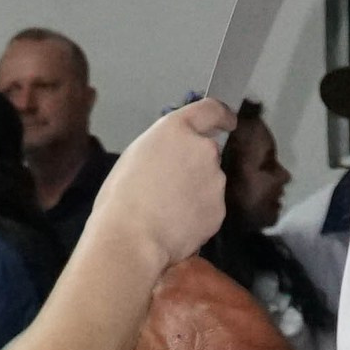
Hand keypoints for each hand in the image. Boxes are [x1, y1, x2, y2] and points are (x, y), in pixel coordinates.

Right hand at [88, 102, 229, 270]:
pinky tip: (176, 224)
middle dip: (195, 165)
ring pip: (210, 181)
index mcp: (177, 130)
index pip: (211, 110)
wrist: (132, 238)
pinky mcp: (220, 209)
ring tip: (168, 209)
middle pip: (207, 152)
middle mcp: (203, 149)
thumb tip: (173, 156)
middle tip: (170, 184)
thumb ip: (164, 147)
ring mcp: (215, 181)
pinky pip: (210, 207)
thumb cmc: (121, 197)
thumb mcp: (136, 155)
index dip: (221, 115)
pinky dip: (198, 214)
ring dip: (196, 190)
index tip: (227, 121)